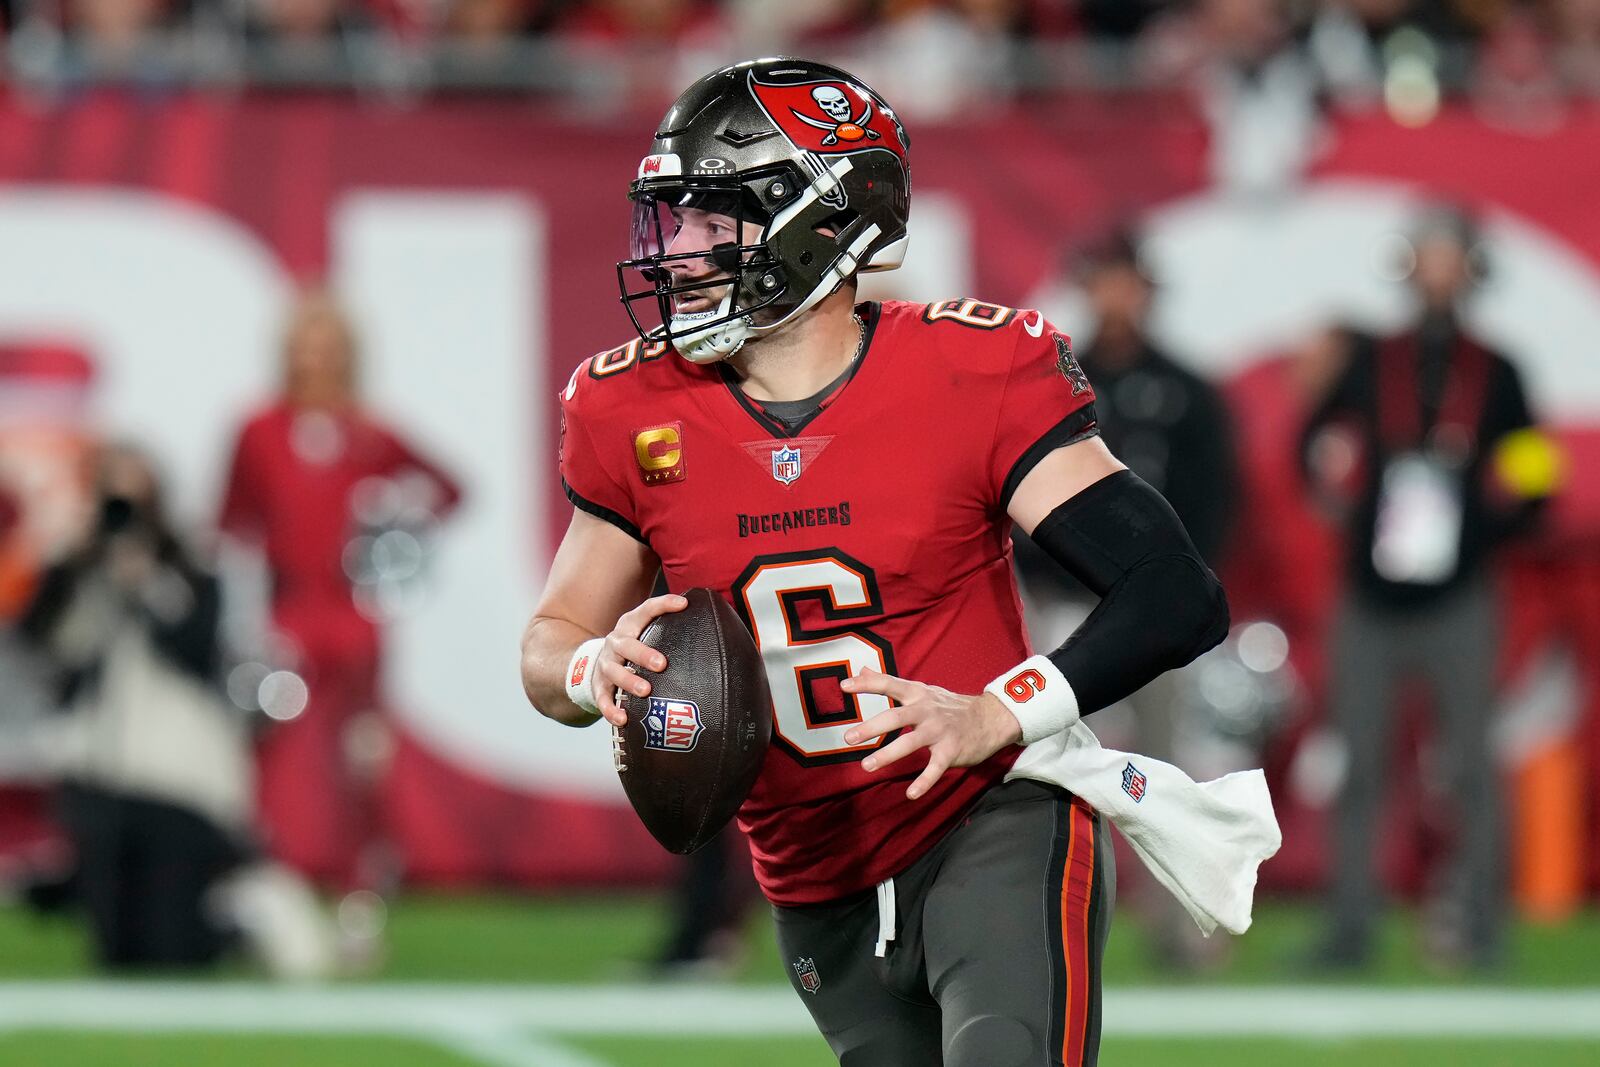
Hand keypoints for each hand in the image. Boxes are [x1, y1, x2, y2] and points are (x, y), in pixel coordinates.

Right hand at [593, 593, 687, 726]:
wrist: (596, 662)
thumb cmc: (633, 646)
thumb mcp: (645, 631)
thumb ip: (670, 628)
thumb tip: (709, 625)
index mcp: (630, 625)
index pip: (646, 610)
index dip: (664, 605)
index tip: (683, 605)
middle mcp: (616, 643)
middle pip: (626, 645)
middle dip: (643, 654)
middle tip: (661, 664)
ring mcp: (606, 665)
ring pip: (614, 671)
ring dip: (628, 681)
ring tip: (645, 691)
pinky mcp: (599, 687)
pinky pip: (603, 699)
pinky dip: (610, 709)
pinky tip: (623, 718)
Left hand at [840, 669, 1023, 799]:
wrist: (991, 718)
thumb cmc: (950, 706)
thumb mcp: (922, 690)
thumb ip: (891, 683)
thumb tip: (861, 670)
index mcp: (918, 694)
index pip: (889, 684)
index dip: (867, 684)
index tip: (844, 686)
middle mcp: (927, 710)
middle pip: (896, 716)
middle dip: (871, 727)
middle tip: (848, 737)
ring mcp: (939, 731)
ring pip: (911, 743)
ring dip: (888, 755)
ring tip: (866, 766)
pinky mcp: (951, 751)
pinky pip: (935, 768)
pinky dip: (924, 782)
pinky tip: (910, 795)